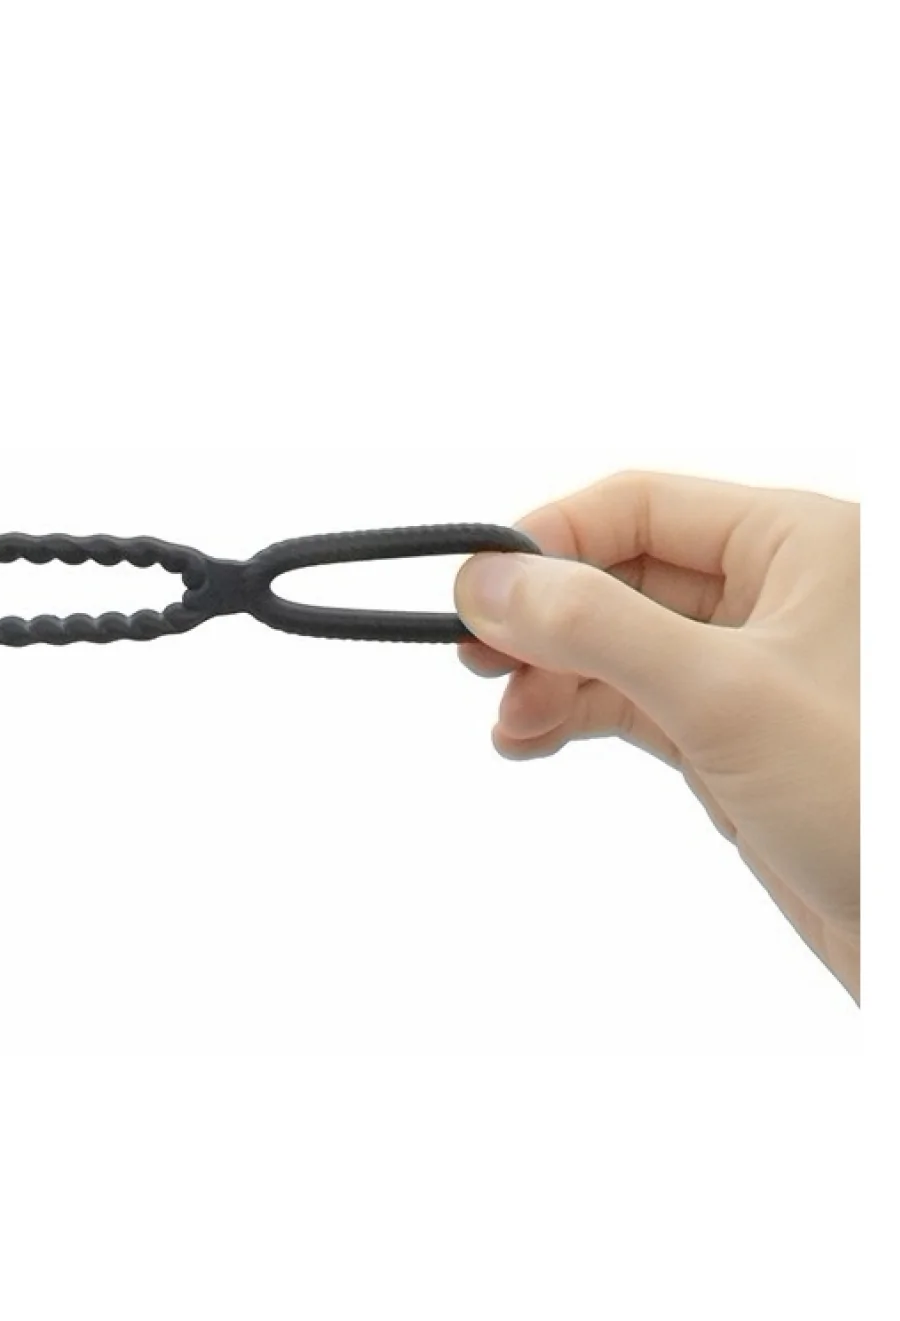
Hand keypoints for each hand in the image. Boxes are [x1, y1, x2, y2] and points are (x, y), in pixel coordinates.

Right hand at [453, 471, 859, 1000]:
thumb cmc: (871, 799)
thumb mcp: (724, 697)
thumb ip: (598, 629)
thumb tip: (488, 582)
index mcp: (798, 542)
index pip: (638, 505)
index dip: (549, 542)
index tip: (477, 594)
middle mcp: (772, 591)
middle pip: (616, 574)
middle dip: (541, 620)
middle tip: (477, 663)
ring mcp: (746, 667)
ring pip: (614, 645)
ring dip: (547, 676)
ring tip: (509, 722)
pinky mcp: (728, 734)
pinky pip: (628, 701)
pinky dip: (572, 714)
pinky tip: (530, 740)